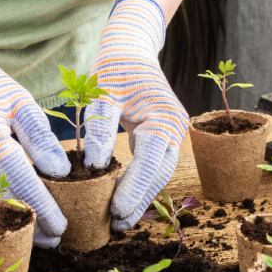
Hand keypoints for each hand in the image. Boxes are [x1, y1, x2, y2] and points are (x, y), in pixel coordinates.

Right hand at [0, 20, 69, 247]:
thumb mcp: (21, 103)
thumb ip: (41, 138)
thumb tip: (61, 172)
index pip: (23, 184)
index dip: (43, 209)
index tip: (61, 227)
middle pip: (4, 203)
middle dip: (30, 224)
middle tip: (54, 239)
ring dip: (11, 222)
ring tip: (36, 235)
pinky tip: (10, 218)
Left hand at [84, 0, 188, 230]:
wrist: (132, 46)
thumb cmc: (115, 66)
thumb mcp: (102, 91)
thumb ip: (99, 127)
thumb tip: (95, 166)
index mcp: (164, 118)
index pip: (150, 162)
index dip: (134, 190)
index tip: (115, 212)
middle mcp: (175, 128)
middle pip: (160, 174)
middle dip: (139, 201)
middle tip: (116, 225)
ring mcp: (173, 133)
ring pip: (159, 173)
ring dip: (141, 197)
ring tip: (120, 221)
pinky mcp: (163, 135)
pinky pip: (154, 165)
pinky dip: (141, 184)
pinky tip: (125, 199)